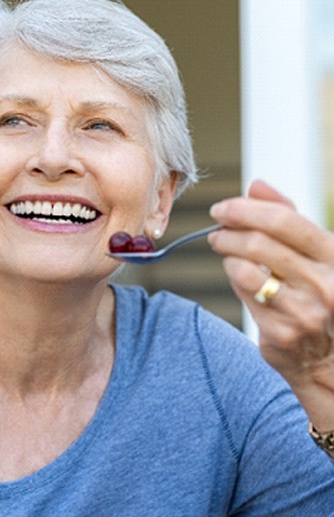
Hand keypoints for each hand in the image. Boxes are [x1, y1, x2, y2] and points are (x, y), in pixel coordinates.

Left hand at [208, 180, 333, 432]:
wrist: (327, 355)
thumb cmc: (316, 291)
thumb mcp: (313, 250)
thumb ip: (287, 215)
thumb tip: (256, 184)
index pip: (285, 220)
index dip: (246, 209)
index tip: (222, 208)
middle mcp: (324, 283)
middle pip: (259, 243)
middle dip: (228, 231)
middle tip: (216, 230)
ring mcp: (303, 311)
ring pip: (245, 269)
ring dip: (226, 253)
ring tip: (223, 248)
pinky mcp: (281, 332)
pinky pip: (242, 294)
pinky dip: (233, 276)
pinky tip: (237, 273)